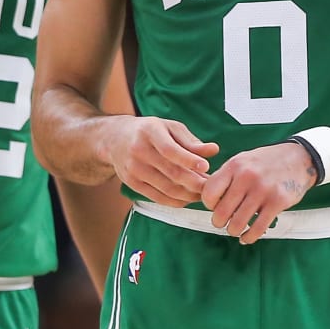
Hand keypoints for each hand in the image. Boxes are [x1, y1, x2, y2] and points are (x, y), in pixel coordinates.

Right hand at [103, 117, 219, 205]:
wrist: (115, 139)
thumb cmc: (149, 131)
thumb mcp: (170, 128)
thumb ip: (191, 141)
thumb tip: (213, 150)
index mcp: (150, 131)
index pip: (170, 149)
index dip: (189, 160)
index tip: (206, 167)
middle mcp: (139, 150)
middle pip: (171, 172)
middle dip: (195, 182)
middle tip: (211, 185)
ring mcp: (134, 169)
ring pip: (166, 188)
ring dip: (188, 194)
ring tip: (203, 193)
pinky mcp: (132, 183)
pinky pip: (157, 197)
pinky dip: (176, 201)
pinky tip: (188, 198)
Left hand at [200, 141, 317, 243]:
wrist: (299, 158)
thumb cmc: (266, 162)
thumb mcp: (243, 160)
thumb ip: (227, 177)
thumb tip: (210, 201)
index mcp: (234, 165)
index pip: (209, 192)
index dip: (209, 205)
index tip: (215, 207)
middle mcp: (247, 177)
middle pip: (222, 211)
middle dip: (219, 222)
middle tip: (222, 223)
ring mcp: (263, 190)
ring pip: (238, 223)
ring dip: (234, 231)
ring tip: (235, 229)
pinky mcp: (277, 202)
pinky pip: (258, 228)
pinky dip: (249, 237)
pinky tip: (247, 237)